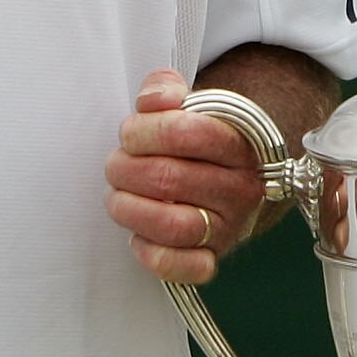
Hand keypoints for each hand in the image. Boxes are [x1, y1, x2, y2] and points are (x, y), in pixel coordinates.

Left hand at [105, 68, 267, 284]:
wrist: (229, 180)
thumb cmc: (198, 142)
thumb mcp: (188, 105)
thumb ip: (165, 89)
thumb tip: (153, 100)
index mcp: (239, 143)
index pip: (189, 132)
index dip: (145, 131)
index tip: (129, 133)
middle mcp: (240, 187)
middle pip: (170, 178)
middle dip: (126, 169)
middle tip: (115, 165)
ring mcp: (228, 226)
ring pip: (172, 225)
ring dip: (129, 209)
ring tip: (117, 197)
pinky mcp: (213, 257)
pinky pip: (182, 267)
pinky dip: (151, 254)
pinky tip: (137, 236)